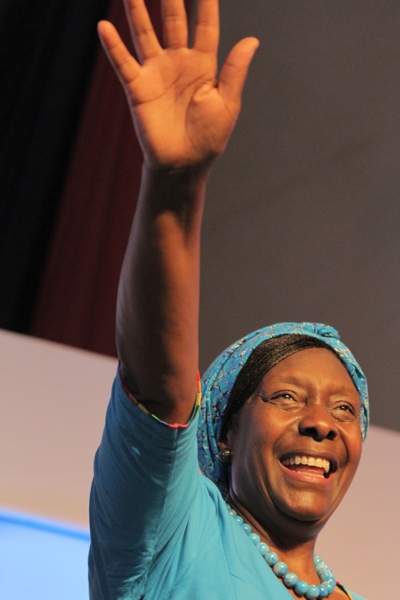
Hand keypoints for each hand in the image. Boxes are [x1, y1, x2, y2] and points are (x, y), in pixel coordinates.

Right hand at [98, 0, 258, 169]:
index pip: (204, 23)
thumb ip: (234, 70)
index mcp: (203, 64)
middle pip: (173, 18)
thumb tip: (252, 40)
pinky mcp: (138, 88)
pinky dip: (113, 46)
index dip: (205, 0)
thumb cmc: (209, 138)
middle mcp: (178, 62)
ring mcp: (156, 73)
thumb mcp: (227, 104)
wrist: (184, 165)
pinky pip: (124, 63)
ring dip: (136, 9)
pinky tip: (104, 27)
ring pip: (145, 32)